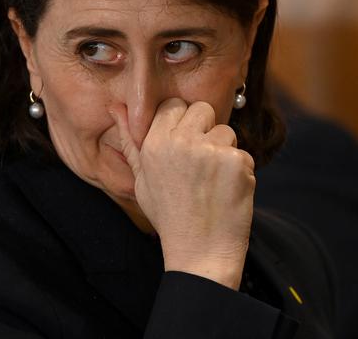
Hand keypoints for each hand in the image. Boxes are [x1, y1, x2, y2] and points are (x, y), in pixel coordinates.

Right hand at [110, 99, 255, 289]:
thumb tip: (114, 106)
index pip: (173, 105)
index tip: (183, 143)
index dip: (181, 121)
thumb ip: (130, 141)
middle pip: (202, 109)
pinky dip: (239, 172)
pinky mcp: (236, 162)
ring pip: (226, 131)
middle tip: (200, 162)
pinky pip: (243, 154)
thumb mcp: (141, 179)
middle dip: (205, 129)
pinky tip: (225, 193)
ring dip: (224, 151)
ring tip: (211, 182)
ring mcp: (210, 150)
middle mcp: (181, 142)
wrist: (199, 252)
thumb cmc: (168, 216)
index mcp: (154, 143)